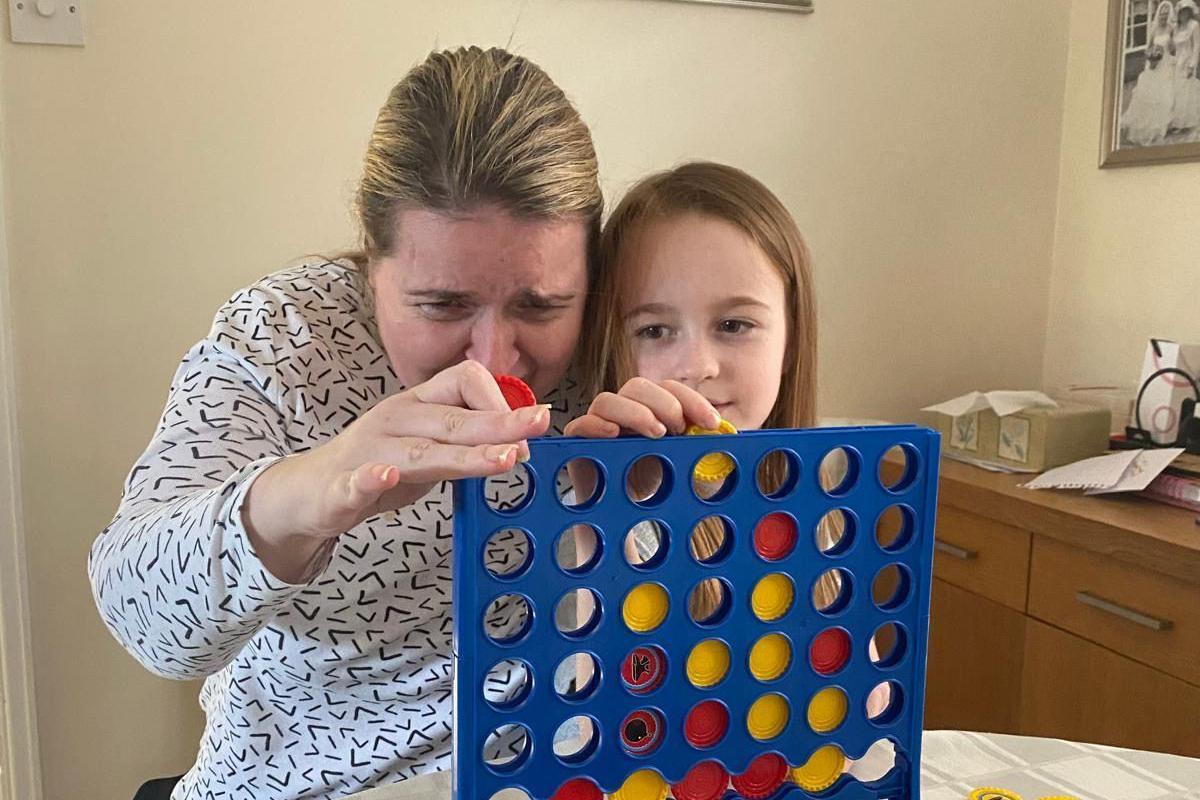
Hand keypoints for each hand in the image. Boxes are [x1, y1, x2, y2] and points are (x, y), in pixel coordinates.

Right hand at [243, 360, 550, 580]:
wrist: (308, 493)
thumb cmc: (379, 465)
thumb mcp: (427, 445)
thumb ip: (465, 441)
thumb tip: (518, 443)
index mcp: (417, 404)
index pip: (465, 380)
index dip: (499, 401)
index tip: (527, 431)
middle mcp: (394, 419)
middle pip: (453, 417)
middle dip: (500, 422)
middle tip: (538, 426)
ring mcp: (368, 451)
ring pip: (421, 451)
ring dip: (463, 455)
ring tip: (503, 458)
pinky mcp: (342, 487)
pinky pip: (358, 480)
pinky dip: (373, 479)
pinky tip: (389, 478)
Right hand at [563, 378, 720, 505]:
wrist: (626, 521)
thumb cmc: (658, 491)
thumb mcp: (691, 474)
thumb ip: (709, 458)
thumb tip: (731, 441)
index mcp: (653, 413)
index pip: (670, 390)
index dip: (692, 400)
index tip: (711, 423)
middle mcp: (625, 414)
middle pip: (638, 386)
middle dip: (663, 402)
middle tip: (679, 427)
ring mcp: (601, 427)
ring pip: (608, 400)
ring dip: (634, 411)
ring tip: (655, 432)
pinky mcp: (580, 445)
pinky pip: (580, 424)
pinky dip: (596, 424)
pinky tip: (615, 434)